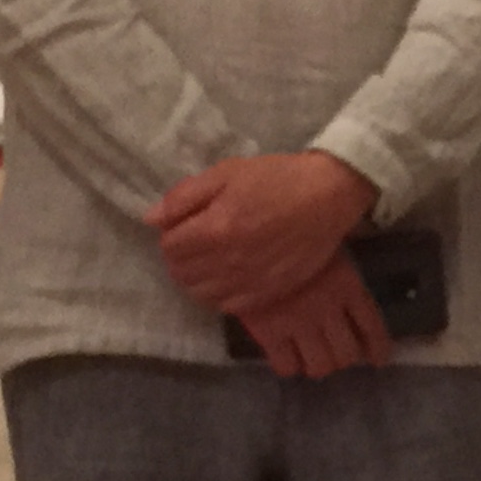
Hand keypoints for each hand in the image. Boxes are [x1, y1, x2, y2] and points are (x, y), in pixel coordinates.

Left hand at [148, 151, 378, 317]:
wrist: (329, 196)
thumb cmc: (277, 178)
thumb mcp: (227, 173)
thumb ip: (184, 197)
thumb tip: (151, 219)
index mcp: (214, 229)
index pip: (169, 247)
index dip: (172, 235)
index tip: (186, 225)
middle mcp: (228, 262)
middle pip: (181, 274)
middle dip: (181, 258)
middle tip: (197, 242)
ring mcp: (249, 281)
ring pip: (201, 294)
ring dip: (197, 279)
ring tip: (211, 261)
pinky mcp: (269, 293)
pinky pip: (228, 306)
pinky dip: (220, 295)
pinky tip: (229, 278)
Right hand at [233, 251, 393, 379]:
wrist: (249, 236)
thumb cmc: (291, 231)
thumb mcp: (326, 245)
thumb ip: (339, 271)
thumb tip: (349, 293)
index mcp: (348, 285)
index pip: (372, 326)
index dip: (377, 348)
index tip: (378, 359)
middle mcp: (329, 310)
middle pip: (347, 353)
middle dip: (343, 358)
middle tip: (335, 354)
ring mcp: (299, 324)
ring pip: (320, 365)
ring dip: (318, 365)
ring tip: (311, 359)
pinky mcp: (269, 333)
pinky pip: (286, 365)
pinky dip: (290, 367)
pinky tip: (288, 360)